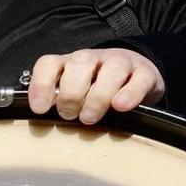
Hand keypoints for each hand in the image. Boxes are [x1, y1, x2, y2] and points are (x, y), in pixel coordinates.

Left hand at [26, 48, 164, 124]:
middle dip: (71, 93)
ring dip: (98, 96)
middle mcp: (94, 59)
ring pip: (111, 70)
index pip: (50, 63)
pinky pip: (139, 80)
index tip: (40, 109)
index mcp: (70, 63)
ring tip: (89, 118)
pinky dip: (130, 94)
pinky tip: (120, 107)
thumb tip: (43, 126)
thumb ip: (60, 104)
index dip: (41, 84)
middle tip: (69, 115)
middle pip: (80, 63)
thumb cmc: (97, 90)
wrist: (138, 75)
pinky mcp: (146, 74)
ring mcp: (121, 63)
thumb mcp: (75, 96)